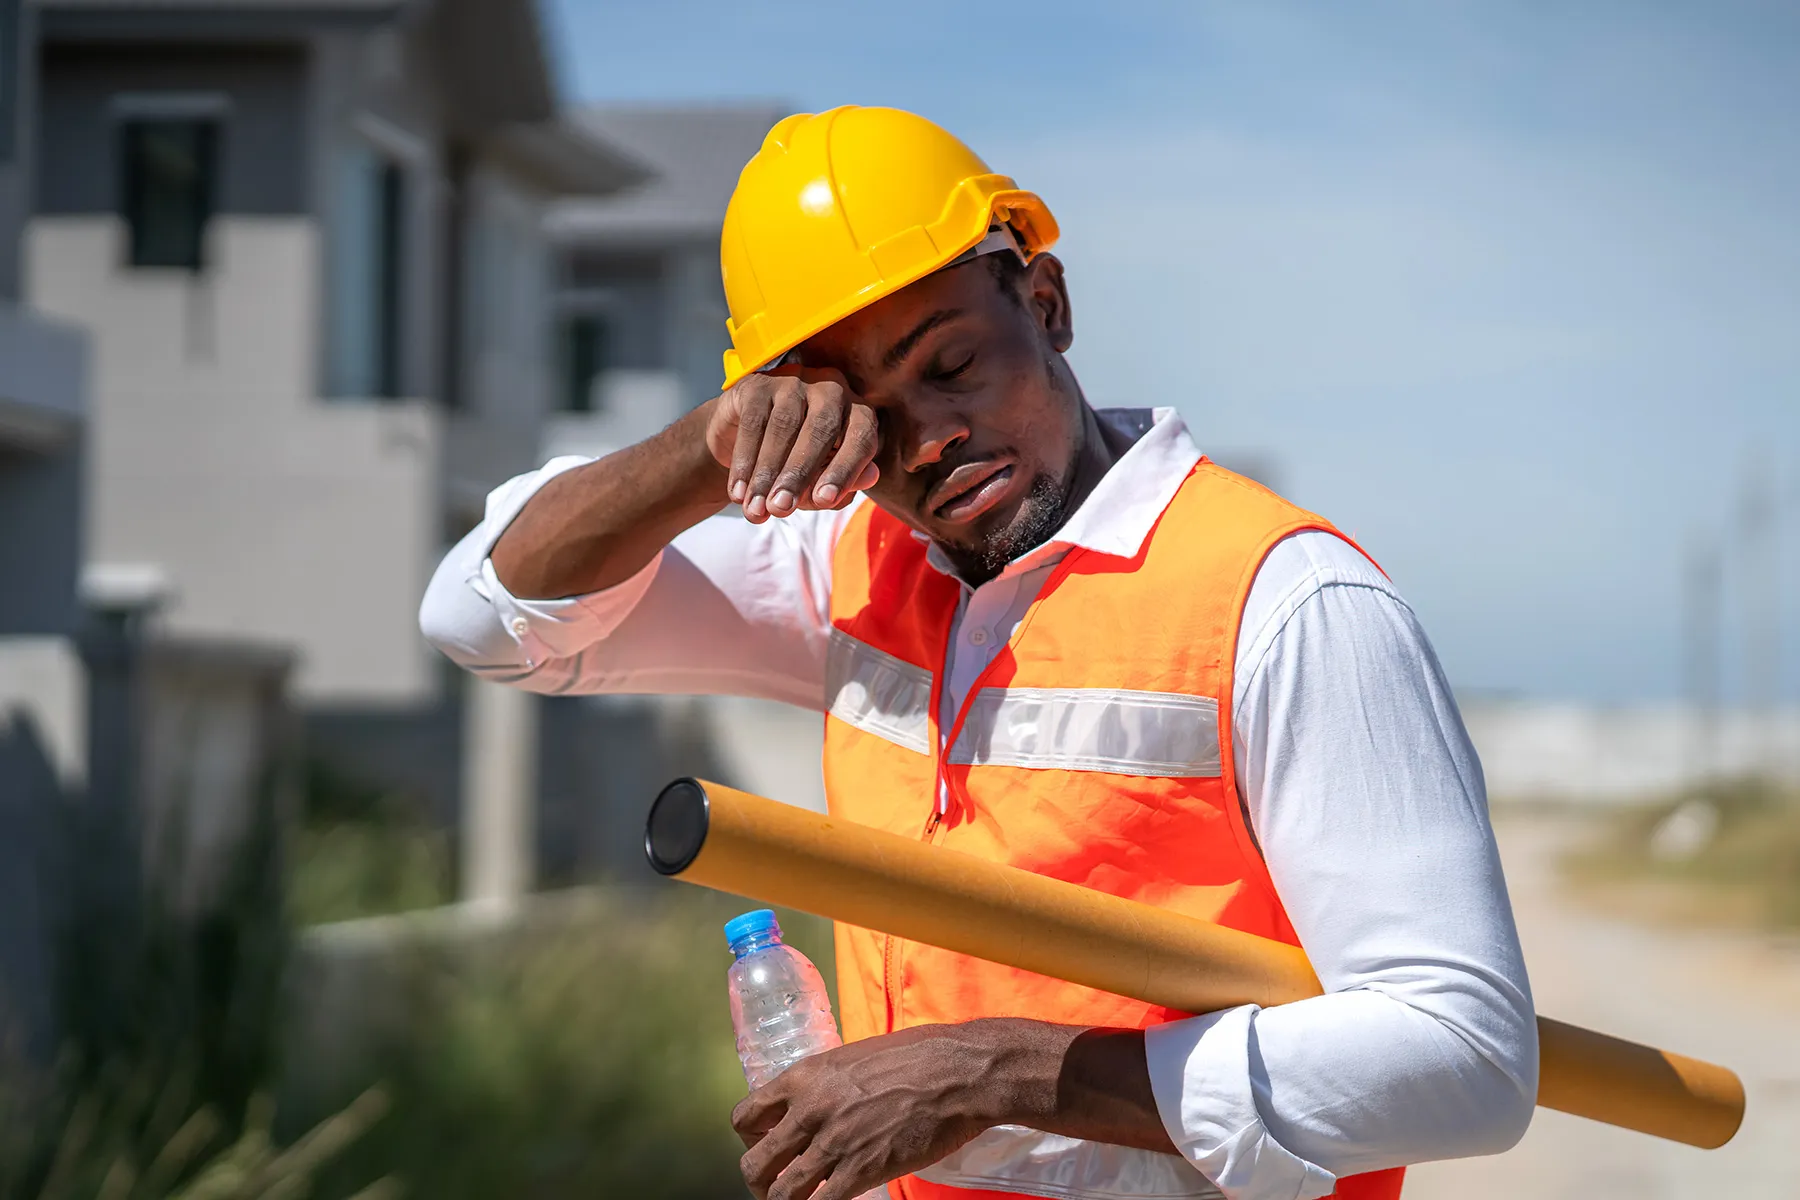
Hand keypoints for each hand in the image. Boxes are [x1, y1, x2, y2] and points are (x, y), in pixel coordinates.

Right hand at [706, 368, 880, 522]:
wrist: (744, 442)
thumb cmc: (797, 465)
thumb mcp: (822, 480)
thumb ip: (846, 482)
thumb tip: (871, 476)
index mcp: (858, 413)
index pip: (860, 439)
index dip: (844, 470)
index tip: (823, 501)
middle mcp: (832, 389)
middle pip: (821, 430)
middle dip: (798, 475)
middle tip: (780, 509)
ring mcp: (795, 381)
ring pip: (784, 426)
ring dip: (767, 473)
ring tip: (756, 509)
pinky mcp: (759, 383)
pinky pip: (754, 423)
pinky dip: (745, 461)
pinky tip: (738, 491)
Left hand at [731, 1019, 1175, 1198]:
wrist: (960, 1073)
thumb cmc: (918, 1056)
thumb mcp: (857, 1057)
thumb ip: (827, 1083)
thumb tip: (820, 1101)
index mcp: (804, 1076)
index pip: (744, 1116)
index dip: (751, 1139)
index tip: (770, 1147)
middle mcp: (809, 1110)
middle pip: (753, 1163)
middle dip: (761, 1181)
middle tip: (780, 1185)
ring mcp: (832, 1144)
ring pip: (780, 1193)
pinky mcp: (859, 1172)